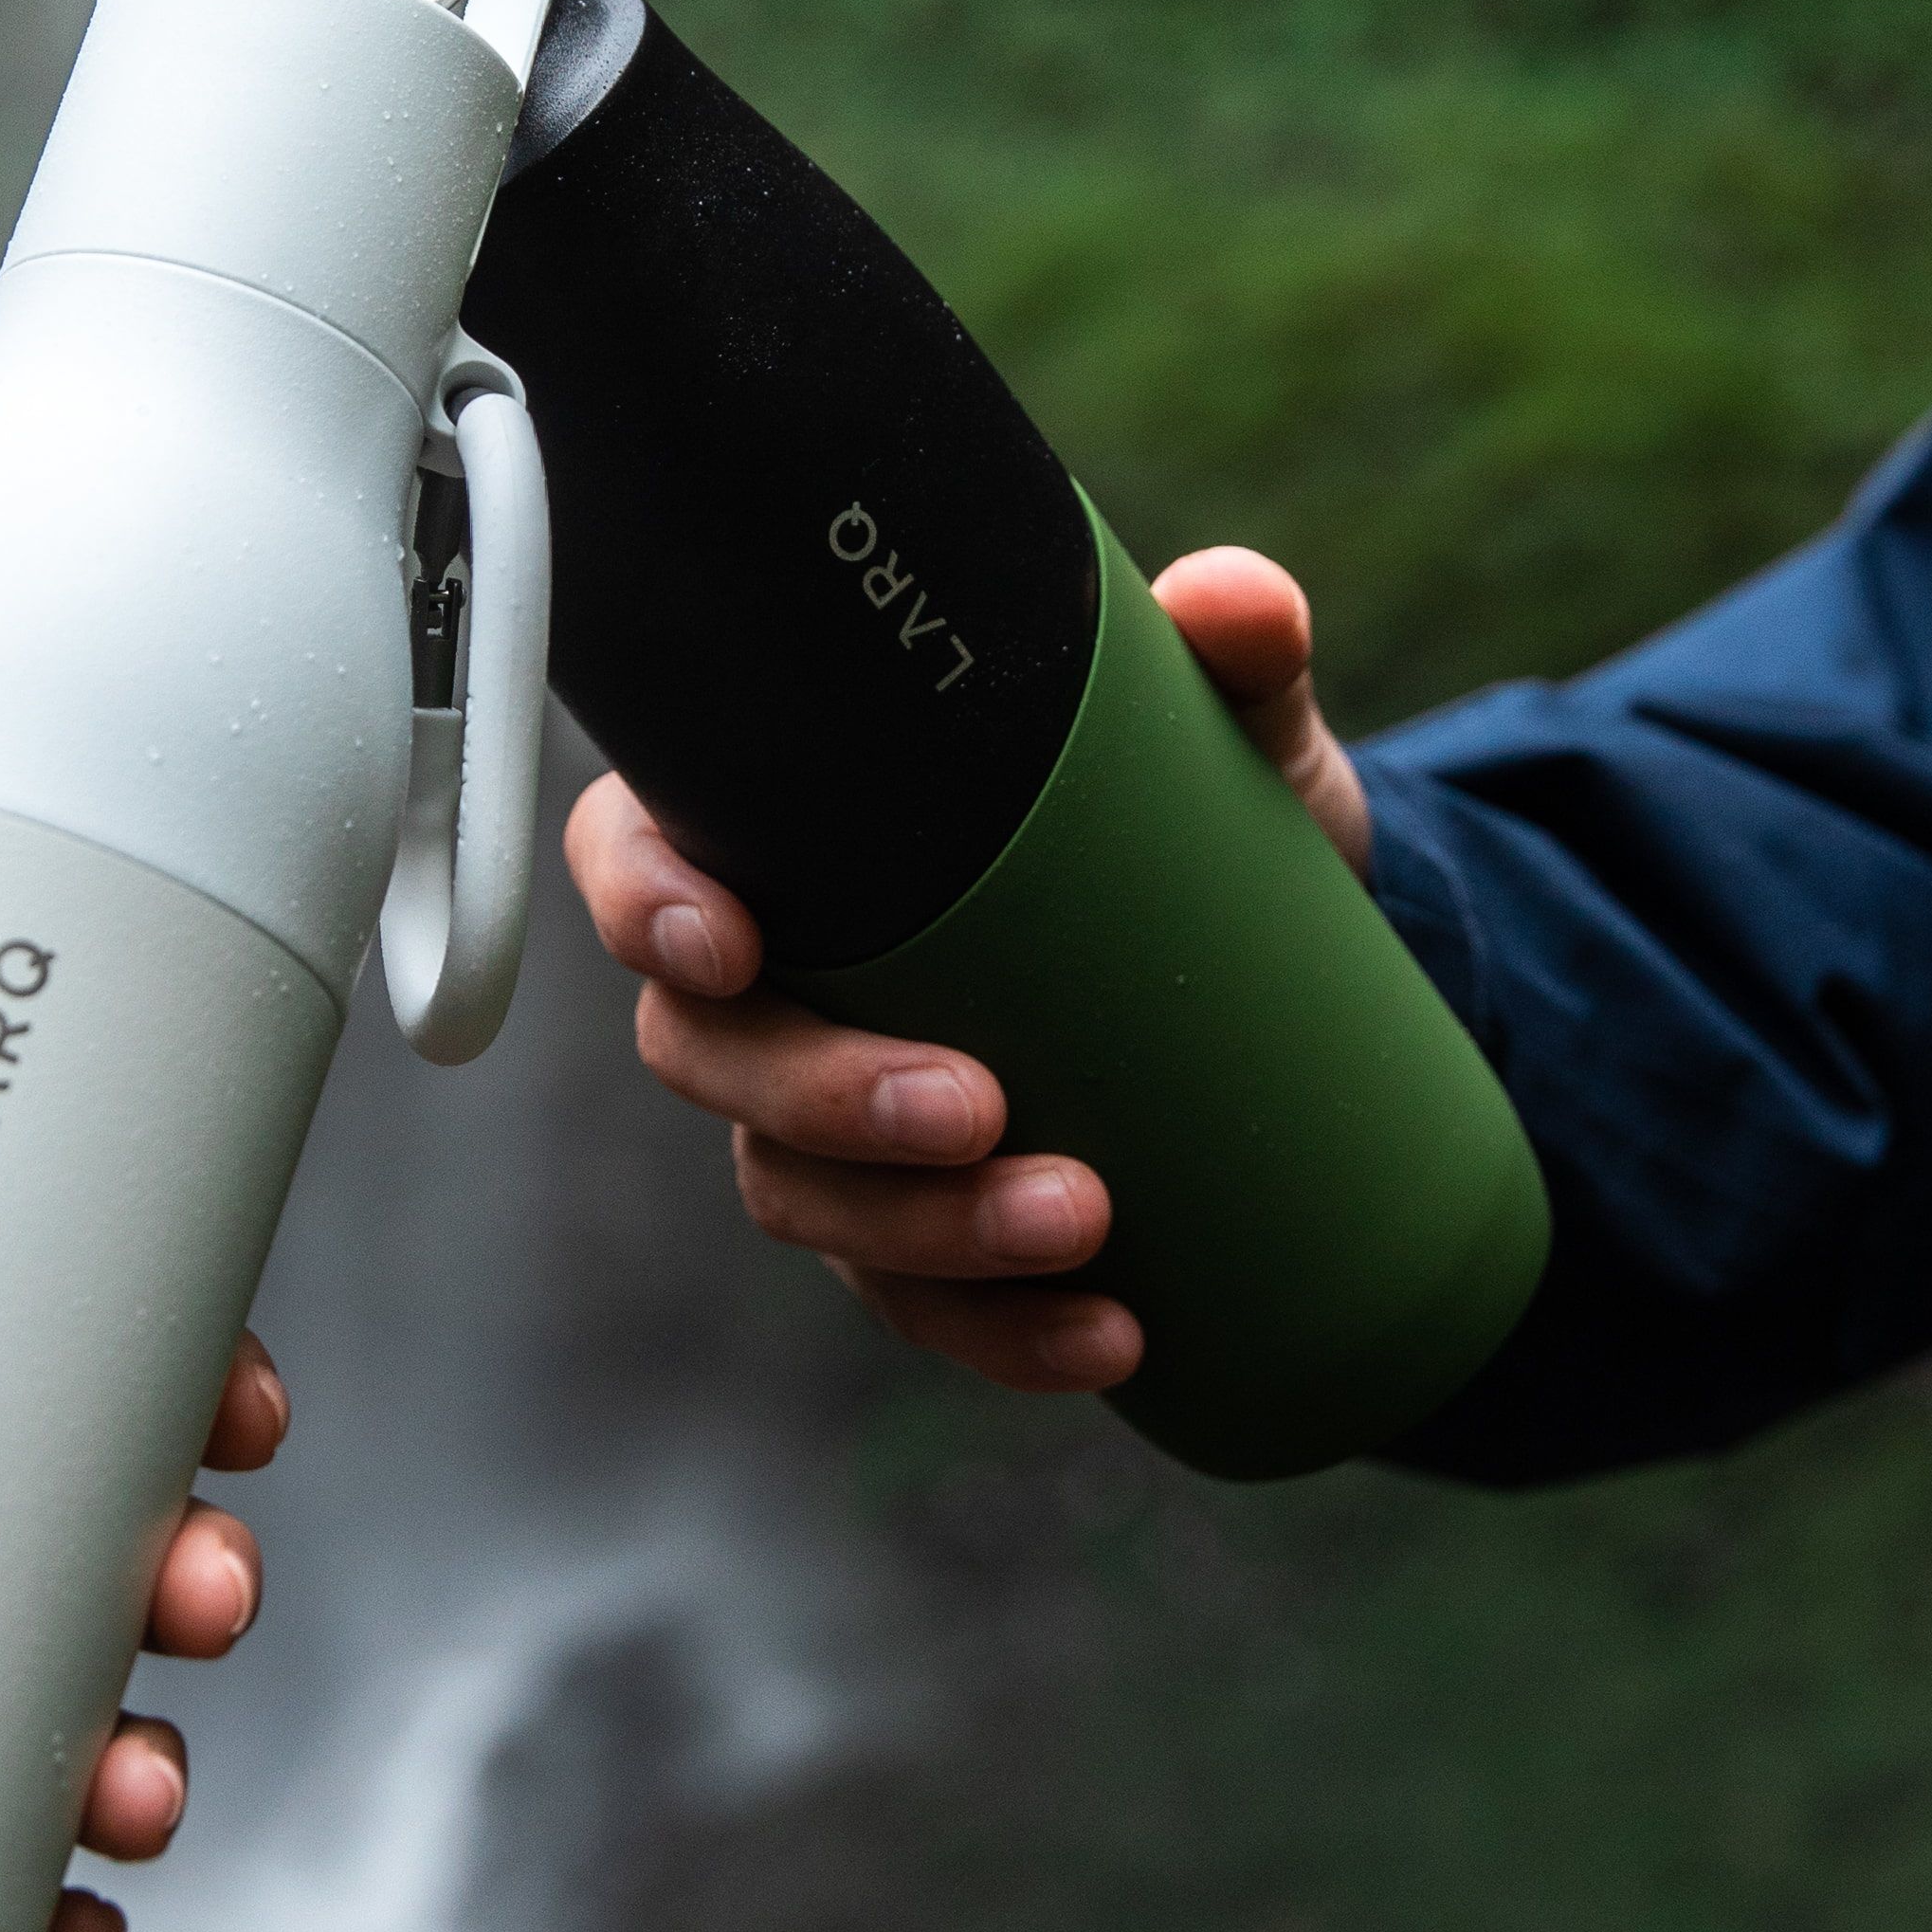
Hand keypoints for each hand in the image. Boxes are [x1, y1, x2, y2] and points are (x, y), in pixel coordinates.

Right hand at [567, 545, 1364, 1399]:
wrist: (1291, 984)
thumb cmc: (1195, 821)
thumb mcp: (1226, 734)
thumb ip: (1229, 650)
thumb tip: (1234, 600)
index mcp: (786, 835)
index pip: (640, 851)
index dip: (645, 899)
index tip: (729, 939)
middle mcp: (770, 983)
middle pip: (708, 1055)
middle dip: (827, 1097)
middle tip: (978, 1107)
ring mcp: (827, 1122)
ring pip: (799, 1194)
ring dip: (927, 1229)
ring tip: (1083, 1220)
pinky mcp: (911, 1231)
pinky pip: (911, 1301)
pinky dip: (1002, 1330)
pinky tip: (1110, 1332)